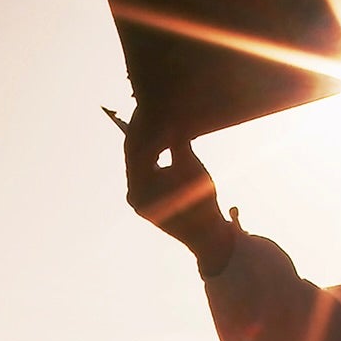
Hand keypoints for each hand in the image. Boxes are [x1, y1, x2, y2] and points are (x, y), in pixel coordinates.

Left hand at [122, 109, 237, 272]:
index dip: (143, 124)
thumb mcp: (192, 170)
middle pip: (133, 153)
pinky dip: (153, 153)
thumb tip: (172, 118)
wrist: (207, 236)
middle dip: (142, 129)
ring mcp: (138, 197)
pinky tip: (160, 136)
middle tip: (148, 104)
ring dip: (147, 139)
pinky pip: (145, 170)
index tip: (149, 104)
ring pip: (139, 160)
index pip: (135, 148)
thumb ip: (179, 144)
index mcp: (140, 189)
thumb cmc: (203, 206)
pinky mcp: (145, 198)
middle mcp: (133, 194)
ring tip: (154, 116)